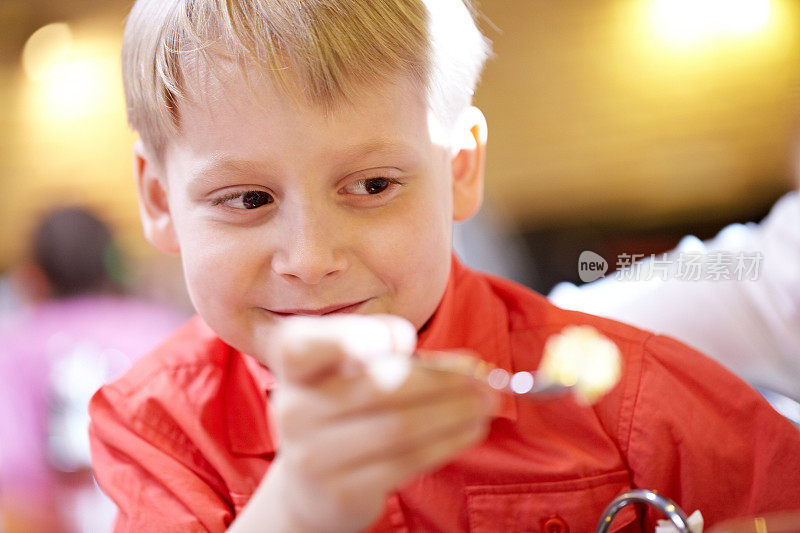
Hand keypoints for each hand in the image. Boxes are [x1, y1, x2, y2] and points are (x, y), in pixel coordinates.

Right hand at [234, 314, 498, 532]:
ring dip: (455, 412)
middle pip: (378, 386)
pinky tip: (469, 430)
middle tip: (484, 379)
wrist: (310, 485)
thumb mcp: (357, 373)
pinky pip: (407, 460)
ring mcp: (314, 454)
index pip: (306, 344)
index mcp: (294, 365)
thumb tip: (469, 366)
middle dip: (443, 381)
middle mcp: (294, 409)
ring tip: (486, 403)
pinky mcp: (342, 491)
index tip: (405, 340)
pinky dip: (447, 441)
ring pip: (400, 426)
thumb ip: (403, 359)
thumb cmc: (343, 412)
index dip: (354, 337)